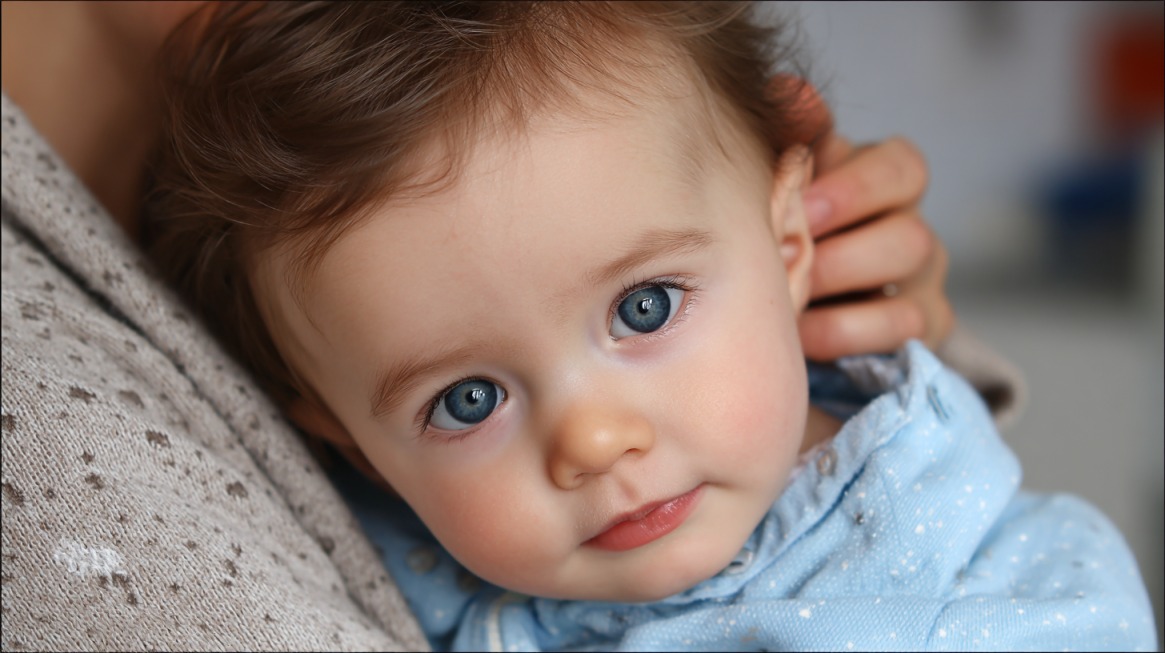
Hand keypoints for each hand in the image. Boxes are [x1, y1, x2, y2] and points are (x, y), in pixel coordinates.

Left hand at [786, 83, 954, 360]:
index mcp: (883, 181)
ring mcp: (922, 281)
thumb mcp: (783, 180)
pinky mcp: (921, 328)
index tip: (804, 206)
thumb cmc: (784, 225)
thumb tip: (789, 91)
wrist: (788, 302)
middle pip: (911, 235)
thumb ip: (789, 137)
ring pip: (911, 286)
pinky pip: (904, 329)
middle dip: (842, 252)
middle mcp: (911, 227)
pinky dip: (849, 332)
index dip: (857, 187)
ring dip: (843, 290)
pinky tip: (803, 336)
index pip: (903, 167)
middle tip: (787, 261)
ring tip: (790, 298)